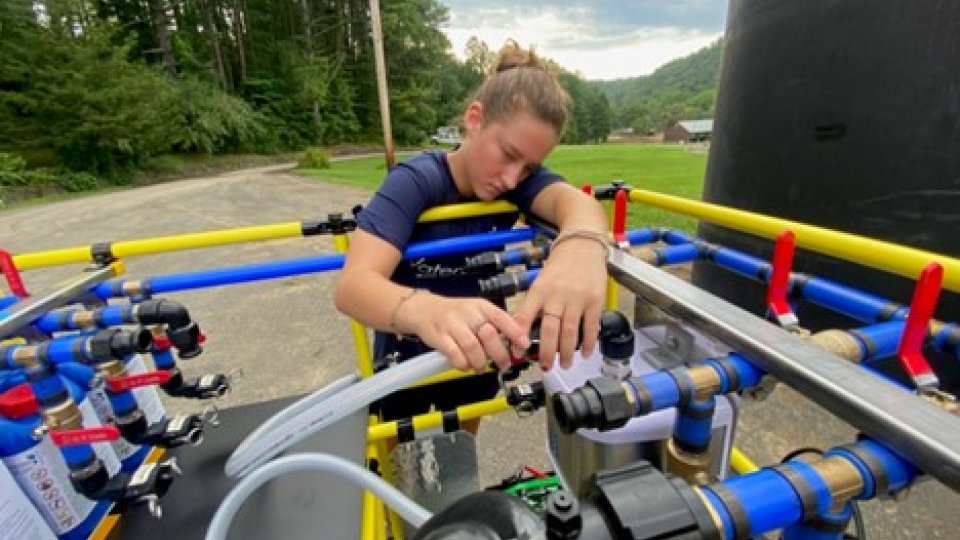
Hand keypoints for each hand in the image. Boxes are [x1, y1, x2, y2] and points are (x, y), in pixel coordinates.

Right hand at [404, 294, 530, 371]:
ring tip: (482, 367)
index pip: (502, 317)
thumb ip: (495, 325)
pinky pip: (455, 355)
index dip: (515, 333)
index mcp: (481, 306)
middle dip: (499, 354)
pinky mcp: (439, 337)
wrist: (424, 310)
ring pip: (473, 347)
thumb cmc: (455, 314)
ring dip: (481, 362)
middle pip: (489, 335)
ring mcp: (452, 325)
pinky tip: (466, 365)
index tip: (523, 346)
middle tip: (504, 364)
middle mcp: (468, 313)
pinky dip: (463, 365)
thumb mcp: (477, 311)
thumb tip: (516, 344)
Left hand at [514, 238, 606, 369]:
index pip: (525, 316)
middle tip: (545, 366)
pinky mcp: (595, 300)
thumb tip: (522, 331)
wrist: (582, 245)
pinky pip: (591, 326)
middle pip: (549, 329)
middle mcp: (557, 295)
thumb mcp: (540, 281)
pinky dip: (588, 342)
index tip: (517, 352)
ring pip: (570, 331)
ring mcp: (577, 298)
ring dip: (566, 352)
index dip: (519, 336)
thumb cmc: (560, 265)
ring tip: (565, 365)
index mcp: (539, 290)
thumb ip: (533, 305)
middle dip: (546, 352)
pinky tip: (584, 353)